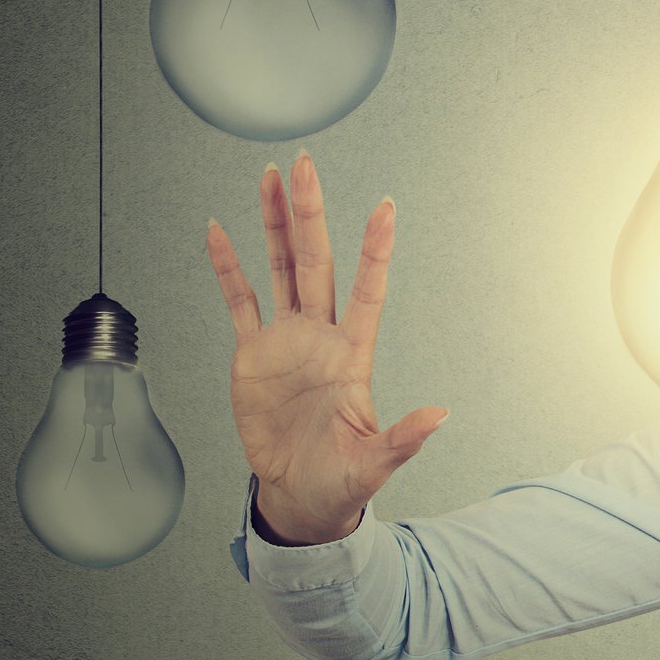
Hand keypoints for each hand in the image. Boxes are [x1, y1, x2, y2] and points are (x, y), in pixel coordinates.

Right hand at [205, 151, 446, 544]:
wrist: (300, 495)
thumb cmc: (342, 481)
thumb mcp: (374, 462)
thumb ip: (403, 438)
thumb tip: (440, 416)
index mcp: (353, 354)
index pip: (368, 289)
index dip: (375, 250)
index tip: (385, 207)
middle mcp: (321, 336)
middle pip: (316, 261)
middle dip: (310, 213)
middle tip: (304, 165)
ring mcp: (286, 340)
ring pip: (280, 267)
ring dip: (276, 224)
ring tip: (271, 178)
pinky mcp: (252, 354)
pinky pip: (239, 300)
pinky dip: (228, 266)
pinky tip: (220, 231)